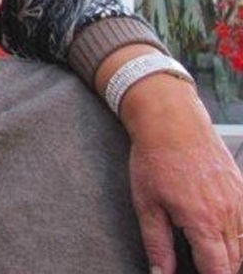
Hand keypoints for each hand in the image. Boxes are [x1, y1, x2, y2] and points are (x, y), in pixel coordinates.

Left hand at [120, 73, 242, 273]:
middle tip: (200, 265)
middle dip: (219, 270)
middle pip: (235, 263)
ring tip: (209, 256)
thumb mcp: (146, 204)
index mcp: (203, 222)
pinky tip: (222, 235)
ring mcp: (238, 201)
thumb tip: (160, 273)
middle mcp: (227, 214)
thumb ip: (156, 244)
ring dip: (231, 257)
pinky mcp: (242, 189)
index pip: (219, 270)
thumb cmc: (155, 158)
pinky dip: (239, 236)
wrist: (171, 120)